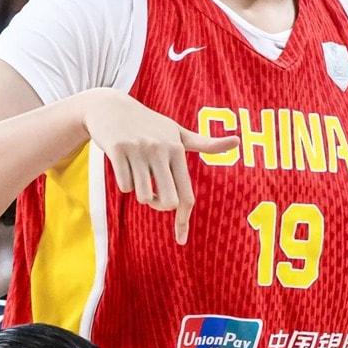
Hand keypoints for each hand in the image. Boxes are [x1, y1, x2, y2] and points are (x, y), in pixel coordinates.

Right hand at [81, 89, 220, 243]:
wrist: (110, 106)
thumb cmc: (149, 124)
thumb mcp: (177, 132)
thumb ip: (205, 143)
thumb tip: (238, 142)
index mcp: (177, 148)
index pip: (186, 194)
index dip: (184, 220)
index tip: (181, 240)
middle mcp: (160, 148)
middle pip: (167, 202)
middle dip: (159, 205)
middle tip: (154, 192)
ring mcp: (139, 149)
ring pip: (144, 196)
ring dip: (140, 191)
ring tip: (137, 171)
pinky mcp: (118, 150)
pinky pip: (125, 186)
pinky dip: (124, 182)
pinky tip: (123, 163)